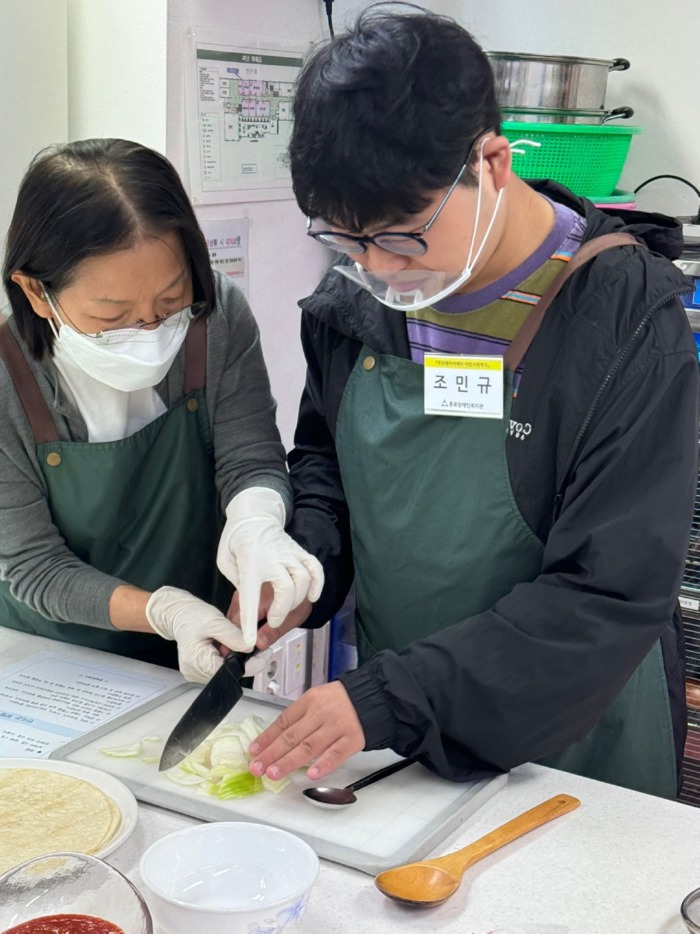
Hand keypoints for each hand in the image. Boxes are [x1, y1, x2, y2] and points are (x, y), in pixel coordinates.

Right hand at [146, 586, 250, 681]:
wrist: (178, 614)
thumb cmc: (191, 616)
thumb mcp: (215, 621)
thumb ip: (234, 636)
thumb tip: (250, 647)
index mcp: (196, 661)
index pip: (229, 671)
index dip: (250, 664)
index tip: (264, 654)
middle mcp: (194, 672)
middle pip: (228, 674)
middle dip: (245, 661)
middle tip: (254, 644)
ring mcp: (196, 673)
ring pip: (226, 672)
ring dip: (236, 660)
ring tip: (237, 642)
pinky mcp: (200, 670)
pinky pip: (219, 668)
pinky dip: (228, 659)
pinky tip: (228, 647)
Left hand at [217, 487, 323, 648]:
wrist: (254, 514)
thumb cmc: (236, 540)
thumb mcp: (225, 561)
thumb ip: (236, 584)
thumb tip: (247, 609)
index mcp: (250, 562)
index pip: (249, 595)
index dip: (249, 622)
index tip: (249, 640)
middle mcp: (273, 558)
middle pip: (287, 589)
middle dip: (281, 611)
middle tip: (272, 620)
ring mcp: (290, 554)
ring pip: (304, 580)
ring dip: (297, 600)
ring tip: (286, 607)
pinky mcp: (300, 552)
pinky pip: (316, 569)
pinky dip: (318, 584)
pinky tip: (312, 596)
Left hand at [247, 682, 364, 780]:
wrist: (372, 695)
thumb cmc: (341, 700)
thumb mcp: (316, 699)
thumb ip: (299, 717)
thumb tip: (274, 740)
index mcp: (309, 701)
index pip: (283, 721)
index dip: (267, 738)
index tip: (253, 751)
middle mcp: (320, 714)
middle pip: (292, 736)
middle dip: (271, 753)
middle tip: (257, 767)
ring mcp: (336, 727)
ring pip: (309, 747)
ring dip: (289, 761)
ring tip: (273, 773)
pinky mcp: (352, 739)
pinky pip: (336, 754)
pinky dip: (324, 765)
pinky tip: (311, 774)